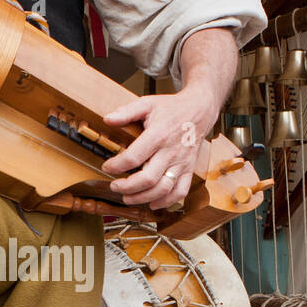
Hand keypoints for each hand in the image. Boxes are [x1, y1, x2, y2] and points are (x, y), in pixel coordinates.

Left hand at [102, 81, 220, 209]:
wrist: (200, 110)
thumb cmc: (172, 108)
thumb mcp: (147, 103)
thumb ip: (126, 112)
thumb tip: (107, 119)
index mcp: (158, 135)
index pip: (133, 157)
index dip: (116, 166)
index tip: (107, 167)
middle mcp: (171, 151)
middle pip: (148, 178)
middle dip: (127, 187)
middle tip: (115, 186)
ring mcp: (182, 163)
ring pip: (163, 189)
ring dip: (143, 198)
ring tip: (128, 198)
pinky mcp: (189, 169)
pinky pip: (181, 191)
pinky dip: (166, 202)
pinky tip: (152, 203)